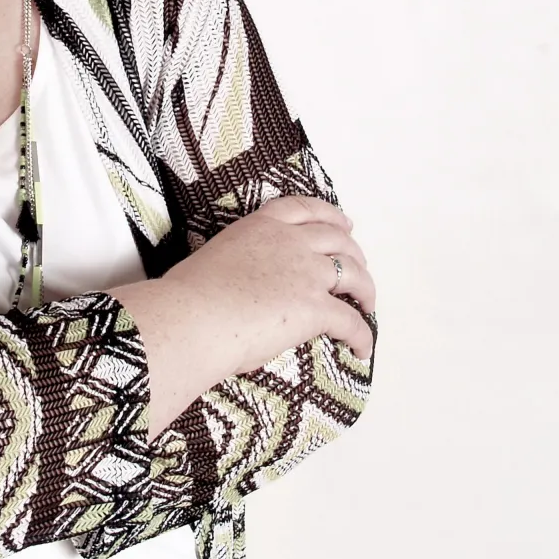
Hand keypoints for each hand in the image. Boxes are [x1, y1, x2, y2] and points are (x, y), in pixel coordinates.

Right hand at [173, 193, 375, 374]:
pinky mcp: (315, 308)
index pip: (304, 209)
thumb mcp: (219, 257)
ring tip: (367, 304)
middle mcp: (290, 243)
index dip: (331, 215)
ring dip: (366, 289)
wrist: (192, 316)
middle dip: (354, 253)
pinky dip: (362, 336)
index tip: (344, 223)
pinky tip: (361, 349)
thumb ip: (243, 260)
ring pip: (354, 274)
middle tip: (358, 267)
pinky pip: (351, 322)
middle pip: (338, 239)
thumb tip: (247, 282)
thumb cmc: (191, 295)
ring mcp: (306, 273)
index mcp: (262, 226)